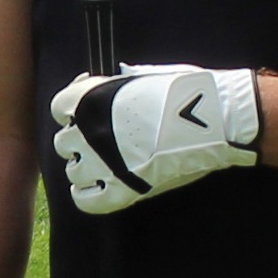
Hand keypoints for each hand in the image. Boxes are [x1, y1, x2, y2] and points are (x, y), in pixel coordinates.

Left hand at [47, 63, 260, 214]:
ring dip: (86, 168)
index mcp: (92, 99)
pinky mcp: (123, 190)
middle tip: (102, 142)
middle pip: (64, 142)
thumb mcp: (144, 76)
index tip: (86, 113)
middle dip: (80, 141)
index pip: (59, 108)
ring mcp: (104, 164)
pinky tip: (100, 188)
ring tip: (106, 165)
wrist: (217, 119)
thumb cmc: (187, 91)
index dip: (72, 111)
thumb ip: (115, 85)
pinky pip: (86, 201)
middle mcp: (90, 132)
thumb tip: (100, 84)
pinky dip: (88, 195)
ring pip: (73, 172)